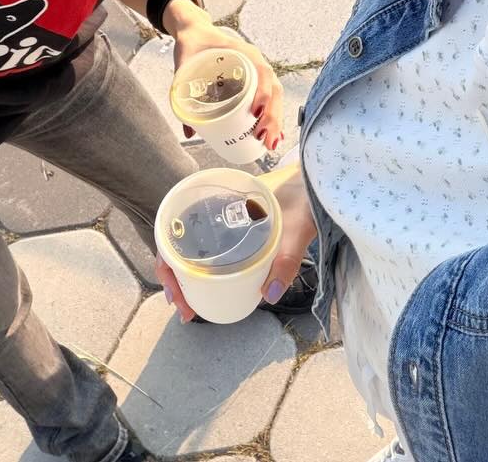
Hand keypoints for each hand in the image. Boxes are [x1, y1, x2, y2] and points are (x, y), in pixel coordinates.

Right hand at [156, 163, 316, 323]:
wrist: (319, 178)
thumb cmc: (306, 195)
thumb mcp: (297, 226)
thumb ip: (286, 258)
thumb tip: (270, 294)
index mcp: (219, 199)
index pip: (175, 231)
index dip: (168, 265)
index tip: (175, 294)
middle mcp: (214, 208)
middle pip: (178, 245)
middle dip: (175, 280)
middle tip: (184, 309)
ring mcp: (223, 219)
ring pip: (191, 249)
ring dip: (185, 277)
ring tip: (190, 305)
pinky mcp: (236, 227)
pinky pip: (210, 249)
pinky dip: (203, 270)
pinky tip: (208, 286)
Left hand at [170, 1, 284, 150]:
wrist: (195, 31)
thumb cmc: (193, 44)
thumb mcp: (184, 64)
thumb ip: (182, 92)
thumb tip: (188, 131)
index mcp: (244, 52)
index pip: (262, 72)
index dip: (263, 93)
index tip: (256, 112)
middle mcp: (255, 61)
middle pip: (274, 89)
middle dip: (272, 116)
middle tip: (263, 138)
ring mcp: (257, 71)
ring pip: (275, 96)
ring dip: (275, 120)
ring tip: (270, 142)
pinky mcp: (254, 81)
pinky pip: (270, 98)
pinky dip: (273, 116)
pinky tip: (275, 134)